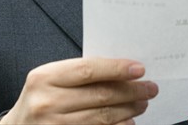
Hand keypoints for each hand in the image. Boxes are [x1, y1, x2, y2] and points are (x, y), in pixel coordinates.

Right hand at [1, 57, 158, 124]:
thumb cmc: (39, 99)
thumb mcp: (49, 79)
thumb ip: (78, 74)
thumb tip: (120, 71)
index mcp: (44, 77)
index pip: (88, 70)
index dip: (116, 69)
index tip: (138, 69)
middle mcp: (48, 102)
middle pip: (100, 95)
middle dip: (130, 91)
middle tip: (149, 88)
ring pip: (102, 117)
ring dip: (128, 110)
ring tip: (142, 103)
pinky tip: (128, 122)